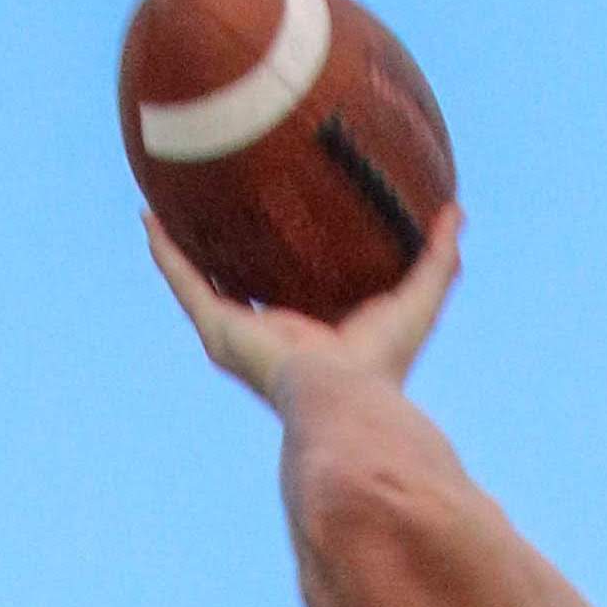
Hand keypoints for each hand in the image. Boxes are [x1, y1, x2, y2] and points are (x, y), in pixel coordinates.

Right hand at [143, 203, 464, 406]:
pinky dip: (165, 252)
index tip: (280, 224)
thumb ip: (438, 257)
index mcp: (309, 333)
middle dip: (225, 254)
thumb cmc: (381, 364)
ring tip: (163, 211)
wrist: (342, 396)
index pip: (292, 291)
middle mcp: (266, 334)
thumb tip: (457, 210)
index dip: (284, 261)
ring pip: (200, 282)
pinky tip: (149, 219)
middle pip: (238, 286)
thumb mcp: (418, 298)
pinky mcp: (216, 328)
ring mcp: (236, 332)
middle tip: (213, 209)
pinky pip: (184, 281)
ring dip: (180, 249)